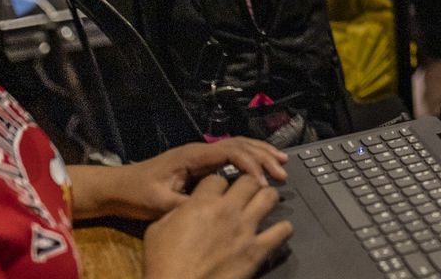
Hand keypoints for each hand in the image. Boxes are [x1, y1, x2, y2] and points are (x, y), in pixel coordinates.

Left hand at [81, 140, 288, 220]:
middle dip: (262, 156)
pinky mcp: (200, 161)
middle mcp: (199, 150)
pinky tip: (260, 166)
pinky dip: (249, 158)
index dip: (249, 164)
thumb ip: (186, 204)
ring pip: (237, 146)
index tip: (263, 181)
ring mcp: (200, 154)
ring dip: (260, 153)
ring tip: (281, 163)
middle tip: (282, 171)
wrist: (119, 186)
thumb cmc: (137, 193)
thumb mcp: (159, 203)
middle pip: (239, 144)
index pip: (229, 152)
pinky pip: (231, 154)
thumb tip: (213, 207)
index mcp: (192, 156)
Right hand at [143, 175, 291, 278]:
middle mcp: (228, 210)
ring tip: (262, 205)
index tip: (218, 193)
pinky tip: (277, 232)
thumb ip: (177, 211)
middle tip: (244, 194)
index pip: (218, 177)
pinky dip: (282, 229)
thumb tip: (187, 207)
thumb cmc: (163, 263)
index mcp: (202, 203)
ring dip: (267, 198)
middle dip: (246, 185)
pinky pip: (282, 231)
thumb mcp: (157, 229)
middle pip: (248, 180)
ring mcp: (245, 229)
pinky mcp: (257, 250)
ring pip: (270, 196)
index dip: (218, 185)